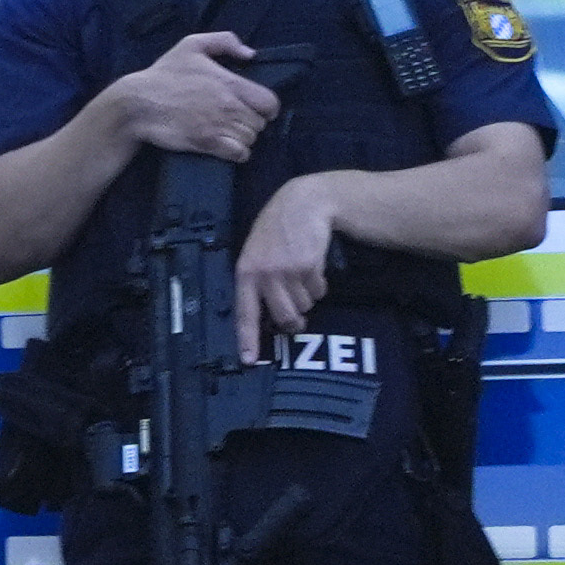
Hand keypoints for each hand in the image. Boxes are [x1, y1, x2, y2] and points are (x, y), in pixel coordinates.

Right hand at [108, 32, 282, 162]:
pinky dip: (238, 152)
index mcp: (230, 83)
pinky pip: (240, 154)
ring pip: (251, 139)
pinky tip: (228, 146)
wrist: (138, 104)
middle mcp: (229, 107)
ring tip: (230, 131)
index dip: (267, 106)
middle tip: (237, 118)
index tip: (256, 106)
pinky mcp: (208, 144)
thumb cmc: (164, 73)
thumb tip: (250, 54)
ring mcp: (220, 127)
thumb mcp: (191, 44)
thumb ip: (225, 41)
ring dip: (244, 137)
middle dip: (252, 121)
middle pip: (260, 123)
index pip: (270, 102)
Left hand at [235, 177, 341, 359]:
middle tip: (297, 317)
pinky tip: (312, 264)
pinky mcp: (308, 267)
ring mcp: (287, 271)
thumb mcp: (256, 252)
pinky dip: (318, 283)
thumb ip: (256, 280)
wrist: (302, 203)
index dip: (248, 339)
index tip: (248, 361)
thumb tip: (264, 316)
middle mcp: (264, 275)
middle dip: (294, 321)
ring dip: (306, 296)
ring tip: (301, 273)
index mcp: (245, 272)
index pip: (245, 313)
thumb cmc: (276, 230)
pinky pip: (318, 291)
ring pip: (303, 305)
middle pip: (284, 317)